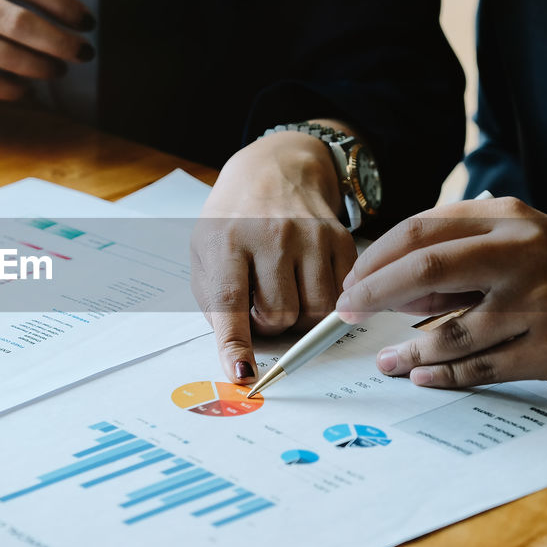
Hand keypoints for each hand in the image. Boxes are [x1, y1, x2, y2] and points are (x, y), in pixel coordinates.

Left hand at [191, 129, 356, 384]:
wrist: (273, 170)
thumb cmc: (232, 222)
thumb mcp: (205, 253)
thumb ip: (216, 302)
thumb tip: (239, 354)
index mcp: (227, 239)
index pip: (230, 301)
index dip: (235, 344)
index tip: (242, 375)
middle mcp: (271, 234)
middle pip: (279, 315)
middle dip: (267, 323)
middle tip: (259, 301)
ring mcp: (310, 235)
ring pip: (313, 312)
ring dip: (297, 316)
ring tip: (283, 292)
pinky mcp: (340, 239)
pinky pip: (338, 296)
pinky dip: (322, 301)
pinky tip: (305, 279)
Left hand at [335, 196, 546, 386]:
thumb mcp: (515, 237)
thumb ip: (455, 251)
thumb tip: (385, 284)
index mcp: (506, 219)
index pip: (420, 232)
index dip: (374, 261)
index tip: (350, 284)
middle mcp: (521, 255)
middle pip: (426, 269)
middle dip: (374, 294)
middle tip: (347, 314)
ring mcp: (538, 304)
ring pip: (449, 331)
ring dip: (407, 351)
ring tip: (386, 361)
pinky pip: (479, 368)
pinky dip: (442, 375)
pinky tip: (422, 375)